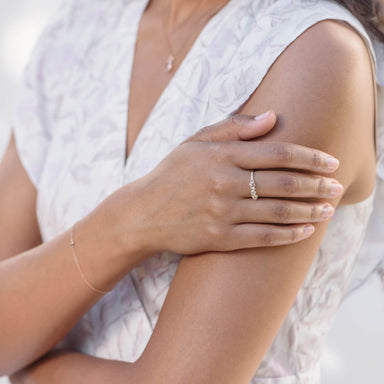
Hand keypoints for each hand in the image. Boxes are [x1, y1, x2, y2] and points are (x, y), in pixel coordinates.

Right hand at [109, 112, 342, 256]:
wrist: (143, 213)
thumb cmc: (171, 174)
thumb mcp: (195, 142)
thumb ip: (233, 128)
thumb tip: (272, 118)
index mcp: (222, 155)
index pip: (279, 153)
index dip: (310, 157)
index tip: (330, 161)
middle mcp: (224, 183)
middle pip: (284, 183)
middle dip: (317, 185)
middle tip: (336, 187)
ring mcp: (222, 213)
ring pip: (278, 212)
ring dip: (309, 211)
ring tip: (328, 210)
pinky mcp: (219, 239)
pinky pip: (263, 237)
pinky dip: (288, 235)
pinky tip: (305, 231)